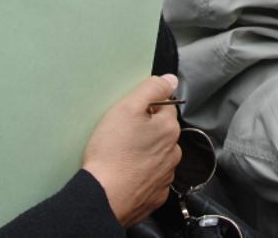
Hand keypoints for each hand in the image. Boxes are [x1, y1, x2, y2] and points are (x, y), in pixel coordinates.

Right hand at [83, 74, 182, 225]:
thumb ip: (151, 89)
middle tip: (122, 136)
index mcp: (169, 129)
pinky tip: (126, 175)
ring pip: (158, 156)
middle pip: (162, 132)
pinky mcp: (156, 196)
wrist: (103, 197)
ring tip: (122, 157)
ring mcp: (166, 177)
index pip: (165, 107)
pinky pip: (151, 179)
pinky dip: (142, 175)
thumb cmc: (112, 151)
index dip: (146, 107)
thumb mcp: (127, 108)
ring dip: (146, 153)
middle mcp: (173, 153)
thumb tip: (171, 80)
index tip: (129, 116)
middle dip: (147, 131)